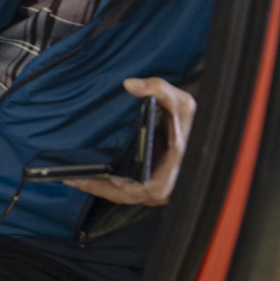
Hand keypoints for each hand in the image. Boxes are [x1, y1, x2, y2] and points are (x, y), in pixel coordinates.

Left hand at [66, 78, 196, 206]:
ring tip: (73, 178)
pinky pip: (129, 191)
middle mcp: (164, 189)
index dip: (114, 187)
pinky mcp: (154, 185)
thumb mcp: (182, 102)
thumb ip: (158, 88)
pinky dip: (109, 186)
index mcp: (170, 175)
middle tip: (69, 177)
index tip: (91, 178)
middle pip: (125, 196)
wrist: (210, 137)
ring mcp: (159, 189)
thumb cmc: (197, 123)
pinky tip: (92, 177)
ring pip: (125, 195)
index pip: (138, 190)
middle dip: (97, 188)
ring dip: (100, 188)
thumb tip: (130, 85)